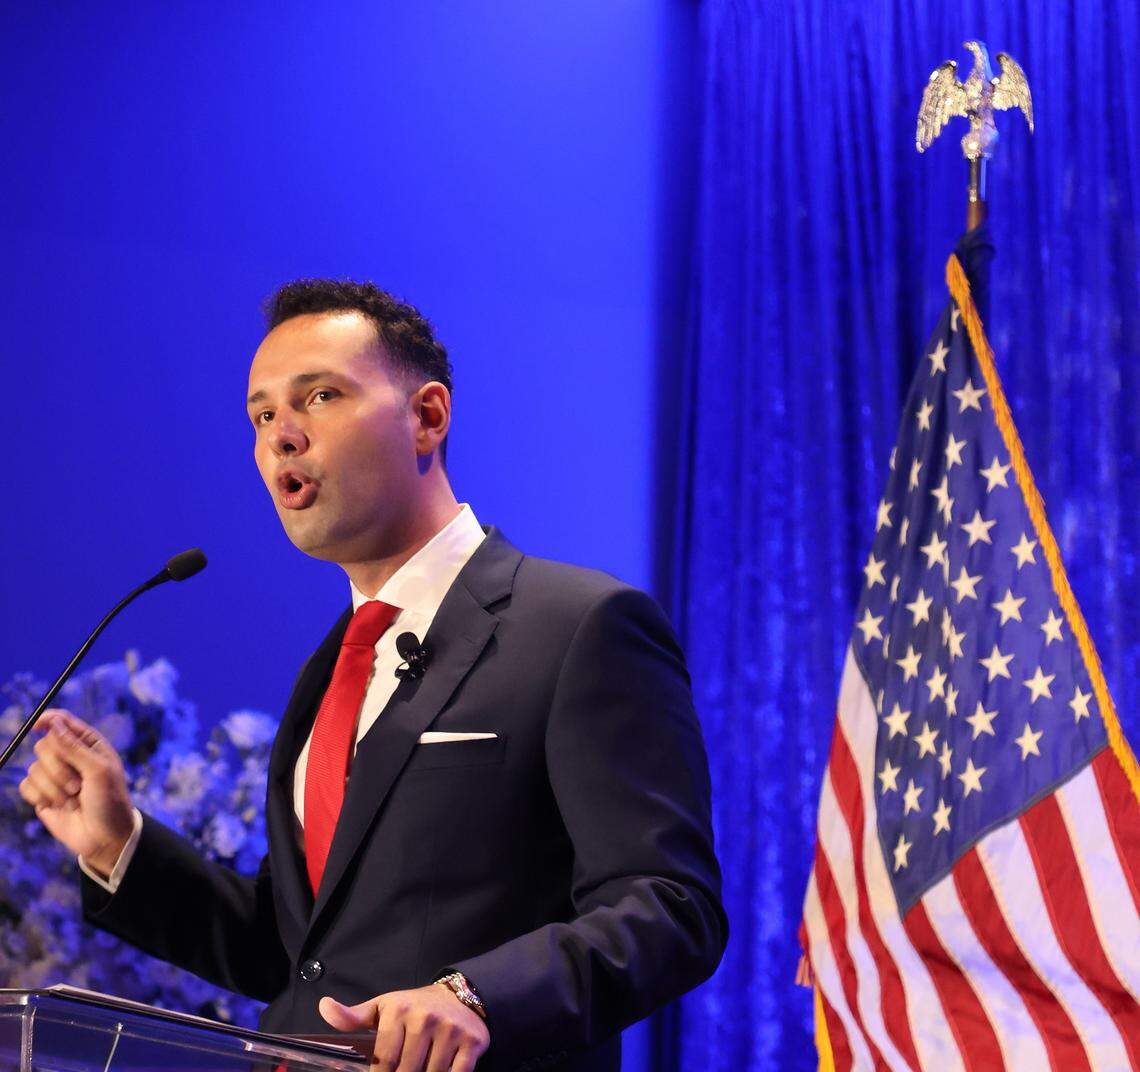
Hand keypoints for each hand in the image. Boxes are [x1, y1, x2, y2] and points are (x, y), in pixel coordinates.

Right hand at [18, 709, 134, 875]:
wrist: (104, 837)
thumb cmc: (109, 801)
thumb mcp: (98, 771)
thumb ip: (74, 748)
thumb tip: (53, 722)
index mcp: (88, 744)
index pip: (62, 722)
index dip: (49, 720)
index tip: (40, 725)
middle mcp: (70, 756)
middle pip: (44, 745)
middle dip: (58, 768)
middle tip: (77, 786)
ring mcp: (54, 775)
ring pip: (34, 768)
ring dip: (53, 788)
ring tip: (73, 800)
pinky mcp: (42, 794)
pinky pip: (26, 786)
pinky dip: (41, 797)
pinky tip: (58, 806)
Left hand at [319, 983, 488, 1071]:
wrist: (460, 995)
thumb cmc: (415, 1007)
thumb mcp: (384, 1007)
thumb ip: (353, 1016)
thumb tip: (324, 1006)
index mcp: (399, 1010)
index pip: (384, 1061)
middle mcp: (425, 1018)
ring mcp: (451, 1030)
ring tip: (420, 1069)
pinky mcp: (472, 1042)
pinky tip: (441, 1071)